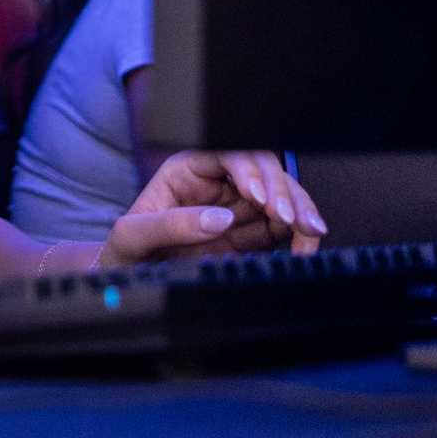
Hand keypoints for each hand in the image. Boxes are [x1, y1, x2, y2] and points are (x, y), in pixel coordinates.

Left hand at [99, 151, 329, 266]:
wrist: (130, 282)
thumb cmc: (126, 252)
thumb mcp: (132, 236)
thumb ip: (169, 225)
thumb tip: (218, 218)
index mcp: (187, 171)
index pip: (226, 155)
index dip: (248, 170)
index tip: (258, 195)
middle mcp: (216, 186)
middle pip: (262, 172)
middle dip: (281, 190)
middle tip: (290, 217)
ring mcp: (237, 210)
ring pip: (280, 198)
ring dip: (299, 211)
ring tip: (310, 232)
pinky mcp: (251, 237)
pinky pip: (283, 229)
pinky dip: (300, 236)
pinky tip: (304, 247)